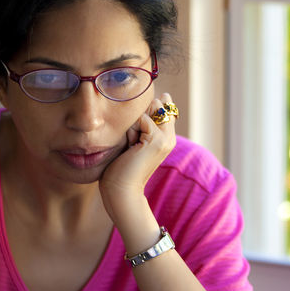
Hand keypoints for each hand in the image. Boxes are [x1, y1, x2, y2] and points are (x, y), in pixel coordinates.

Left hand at [99, 92, 176, 218]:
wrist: (122, 190)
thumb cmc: (120, 168)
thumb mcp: (132, 140)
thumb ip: (141, 123)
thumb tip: (153, 100)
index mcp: (166, 135)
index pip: (159, 106)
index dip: (142, 115)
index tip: (134, 139)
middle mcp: (169, 136)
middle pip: (155, 105)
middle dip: (137, 118)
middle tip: (131, 143)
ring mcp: (166, 139)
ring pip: (148, 111)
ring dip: (133, 125)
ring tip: (130, 146)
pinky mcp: (159, 141)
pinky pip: (142, 119)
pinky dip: (130, 131)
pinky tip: (130, 148)